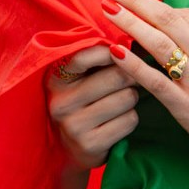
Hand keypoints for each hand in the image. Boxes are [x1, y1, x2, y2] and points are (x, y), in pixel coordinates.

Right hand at [47, 44, 140, 170]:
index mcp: (56, 79)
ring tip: (122, 101)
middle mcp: (60, 102)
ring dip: (132, 98)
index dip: (111, 51)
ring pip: (127, 98)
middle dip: (130, 76)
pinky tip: (119, 120)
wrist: (68, 149)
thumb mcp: (79, 80)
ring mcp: (74, 126)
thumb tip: (132, 38)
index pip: (85, 56)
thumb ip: (98, 59)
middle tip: (130, 79)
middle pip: (116, 76)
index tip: (123, 52)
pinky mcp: (90, 145)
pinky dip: (131, 118)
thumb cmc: (83, 103)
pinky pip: (129, 120)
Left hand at [100, 0, 188, 176]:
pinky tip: (115, 53)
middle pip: (166, 19)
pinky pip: (154, 80)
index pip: (182, 13)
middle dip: (136, 1)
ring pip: (157, 43)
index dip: (154, 4)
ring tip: (107, 11)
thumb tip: (177, 29)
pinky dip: (132, 64)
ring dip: (129, 23)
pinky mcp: (187, 107)